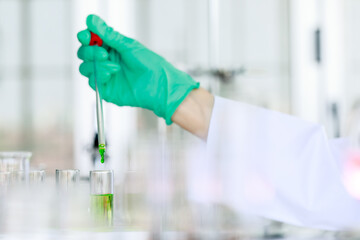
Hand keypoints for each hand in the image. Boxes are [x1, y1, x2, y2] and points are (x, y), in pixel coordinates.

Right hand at [77, 14, 198, 124]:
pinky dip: (99, 75)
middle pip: (84, 53)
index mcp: (112, 48)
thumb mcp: (128, 46)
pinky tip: (111, 74)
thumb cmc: (150, 65)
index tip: (87, 36)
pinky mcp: (106, 89)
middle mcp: (106, 61)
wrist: (159, 85)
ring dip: (96, 64)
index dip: (85, 37)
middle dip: (90, 51)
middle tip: (104, 53)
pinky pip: (92, 82)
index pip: (90, 40)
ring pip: (85, 67)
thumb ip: (108, 35)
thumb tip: (92, 20)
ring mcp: (105, 75)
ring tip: (114, 66)